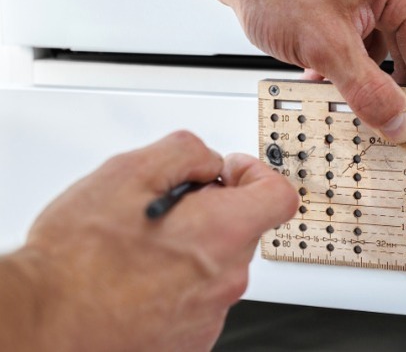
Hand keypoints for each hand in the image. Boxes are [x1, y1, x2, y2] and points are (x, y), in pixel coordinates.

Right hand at [0, 132, 296, 350]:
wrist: (47, 324)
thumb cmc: (78, 258)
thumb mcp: (129, 172)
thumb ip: (186, 152)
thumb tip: (209, 161)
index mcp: (222, 232)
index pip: (279, 196)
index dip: (256, 175)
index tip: (229, 173)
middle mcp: (226, 278)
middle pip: (242, 229)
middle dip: (211, 212)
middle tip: (165, 210)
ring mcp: (211, 315)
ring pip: (216, 266)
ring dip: (190, 250)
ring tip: (140, 248)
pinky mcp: (191, 340)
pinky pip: (197, 299)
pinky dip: (176, 285)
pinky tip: (137, 280)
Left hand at [97, 0, 405, 142]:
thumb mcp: (325, 45)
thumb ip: (368, 91)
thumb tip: (397, 121)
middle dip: (381, 90)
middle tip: (367, 117)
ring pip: (379, 55)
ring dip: (356, 79)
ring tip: (329, 86)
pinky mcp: (347, 0)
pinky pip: (357, 43)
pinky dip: (340, 63)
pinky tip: (318, 72)